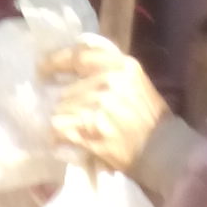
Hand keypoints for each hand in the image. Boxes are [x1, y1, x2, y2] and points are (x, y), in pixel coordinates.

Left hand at [46, 38, 167, 173]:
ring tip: (73, 132)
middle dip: (66, 104)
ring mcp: (99, 105)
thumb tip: (74, 71)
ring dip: (63, 123)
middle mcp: (109, 81)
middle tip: (72, 118)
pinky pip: (61, 129)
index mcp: (122, 66)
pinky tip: (64, 142)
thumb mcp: (136, 83)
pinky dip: (58, 137)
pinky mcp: (91, 129)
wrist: (164, 151)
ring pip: (61, 110)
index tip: (42, 69)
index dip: (56, 61)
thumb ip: (109, 71)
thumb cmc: (151, 119)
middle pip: (68, 90)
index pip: (79, 56)